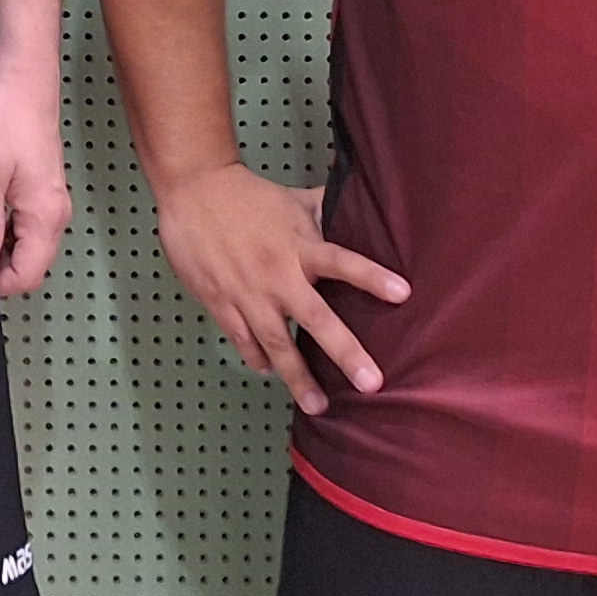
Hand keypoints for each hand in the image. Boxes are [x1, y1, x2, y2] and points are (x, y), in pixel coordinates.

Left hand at [0, 57, 72, 297]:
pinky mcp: (39, 183)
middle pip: (29, 262)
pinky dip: (2, 226)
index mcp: (47, 216)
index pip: (28, 276)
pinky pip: (23, 221)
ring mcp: (49, 198)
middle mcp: (55, 212)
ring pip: (25, 242)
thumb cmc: (9, 118)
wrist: (22, 76)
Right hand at [153, 161, 408, 414]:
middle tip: (370, 383)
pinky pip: (241, 338)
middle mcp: (277, 274)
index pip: (342, 262)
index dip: (372, 277)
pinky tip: (268, 371)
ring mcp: (246, 293)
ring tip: (317, 405)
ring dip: (297, 376)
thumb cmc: (247, 194)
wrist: (193, 189)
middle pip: (315, 318)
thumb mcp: (293, 199)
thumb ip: (326, 210)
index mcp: (299, 247)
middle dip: (344, 352)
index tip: (403, 294)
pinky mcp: (218, 301)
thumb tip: (361, 204)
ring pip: (275, 342)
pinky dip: (256, 357)